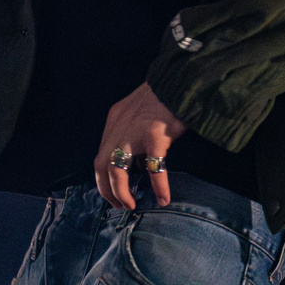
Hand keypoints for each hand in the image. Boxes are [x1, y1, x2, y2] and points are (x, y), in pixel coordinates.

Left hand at [94, 82, 185, 209]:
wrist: (183, 79)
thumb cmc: (167, 95)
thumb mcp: (139, 110)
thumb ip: (132, 131)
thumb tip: (137, 161)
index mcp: (115, 119)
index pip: (101, 154)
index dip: (103, 177)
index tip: (112, 192)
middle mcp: (119, 126)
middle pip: (102, 165)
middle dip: (107, 189)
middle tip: (119, 205)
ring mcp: (135, 132)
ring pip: (116, 170)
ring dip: (120, 192)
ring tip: (130, 205)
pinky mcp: (155, 137)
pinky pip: (153, 168)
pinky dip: (158, 186)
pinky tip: (163, 199)